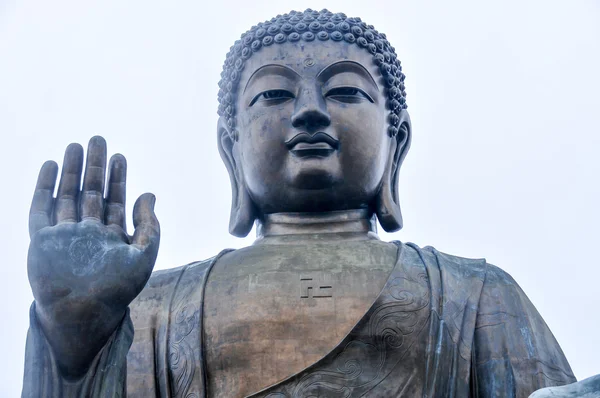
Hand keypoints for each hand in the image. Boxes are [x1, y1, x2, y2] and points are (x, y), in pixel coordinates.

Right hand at [27, 136, 159, 375]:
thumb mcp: (143, 255)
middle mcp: (87, 233)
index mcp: (111, 237)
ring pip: (66, 195)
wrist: (83, 313)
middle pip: (90, 192)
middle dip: (94, 167)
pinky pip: (41, 209)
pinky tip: (51, 166)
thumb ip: (149, 225)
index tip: (120, 156)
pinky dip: (45, 187)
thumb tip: (150, 194)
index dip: (118, 178)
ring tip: (75, 145)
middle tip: (97, 139)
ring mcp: (63, 236)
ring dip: (70, 171)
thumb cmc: (117, 289)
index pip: (115, 200)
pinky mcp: (42, 241)